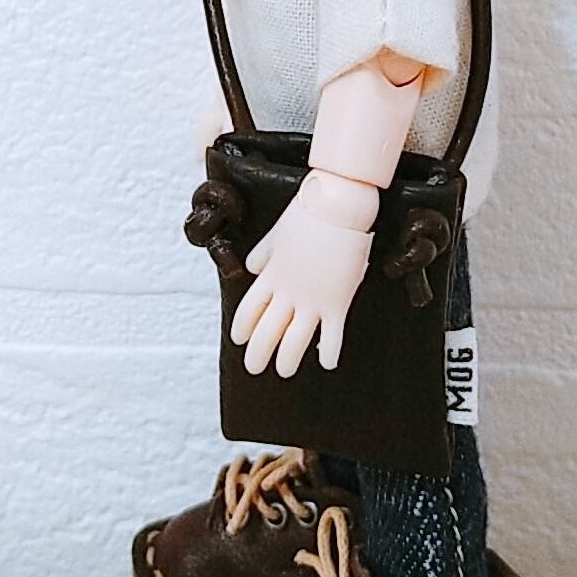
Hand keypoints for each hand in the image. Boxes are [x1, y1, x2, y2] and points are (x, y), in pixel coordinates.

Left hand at [229, 181, 373, 376]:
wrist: (336, 206)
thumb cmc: (306, 213)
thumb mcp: (275, 233)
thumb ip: (262, 254)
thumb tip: (252, 268)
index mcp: (270, 275)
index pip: (249, 310)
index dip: (242, 328)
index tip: (239, 340)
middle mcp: (287, 292)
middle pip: (267, 332)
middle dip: (258, 353)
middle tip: (254, 367)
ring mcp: (312, 300)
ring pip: (294, 341)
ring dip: (287, 360)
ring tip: (284, 371)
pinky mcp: (337, 301)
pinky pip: (332, 336)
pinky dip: (329, 352)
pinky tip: (326, 364)